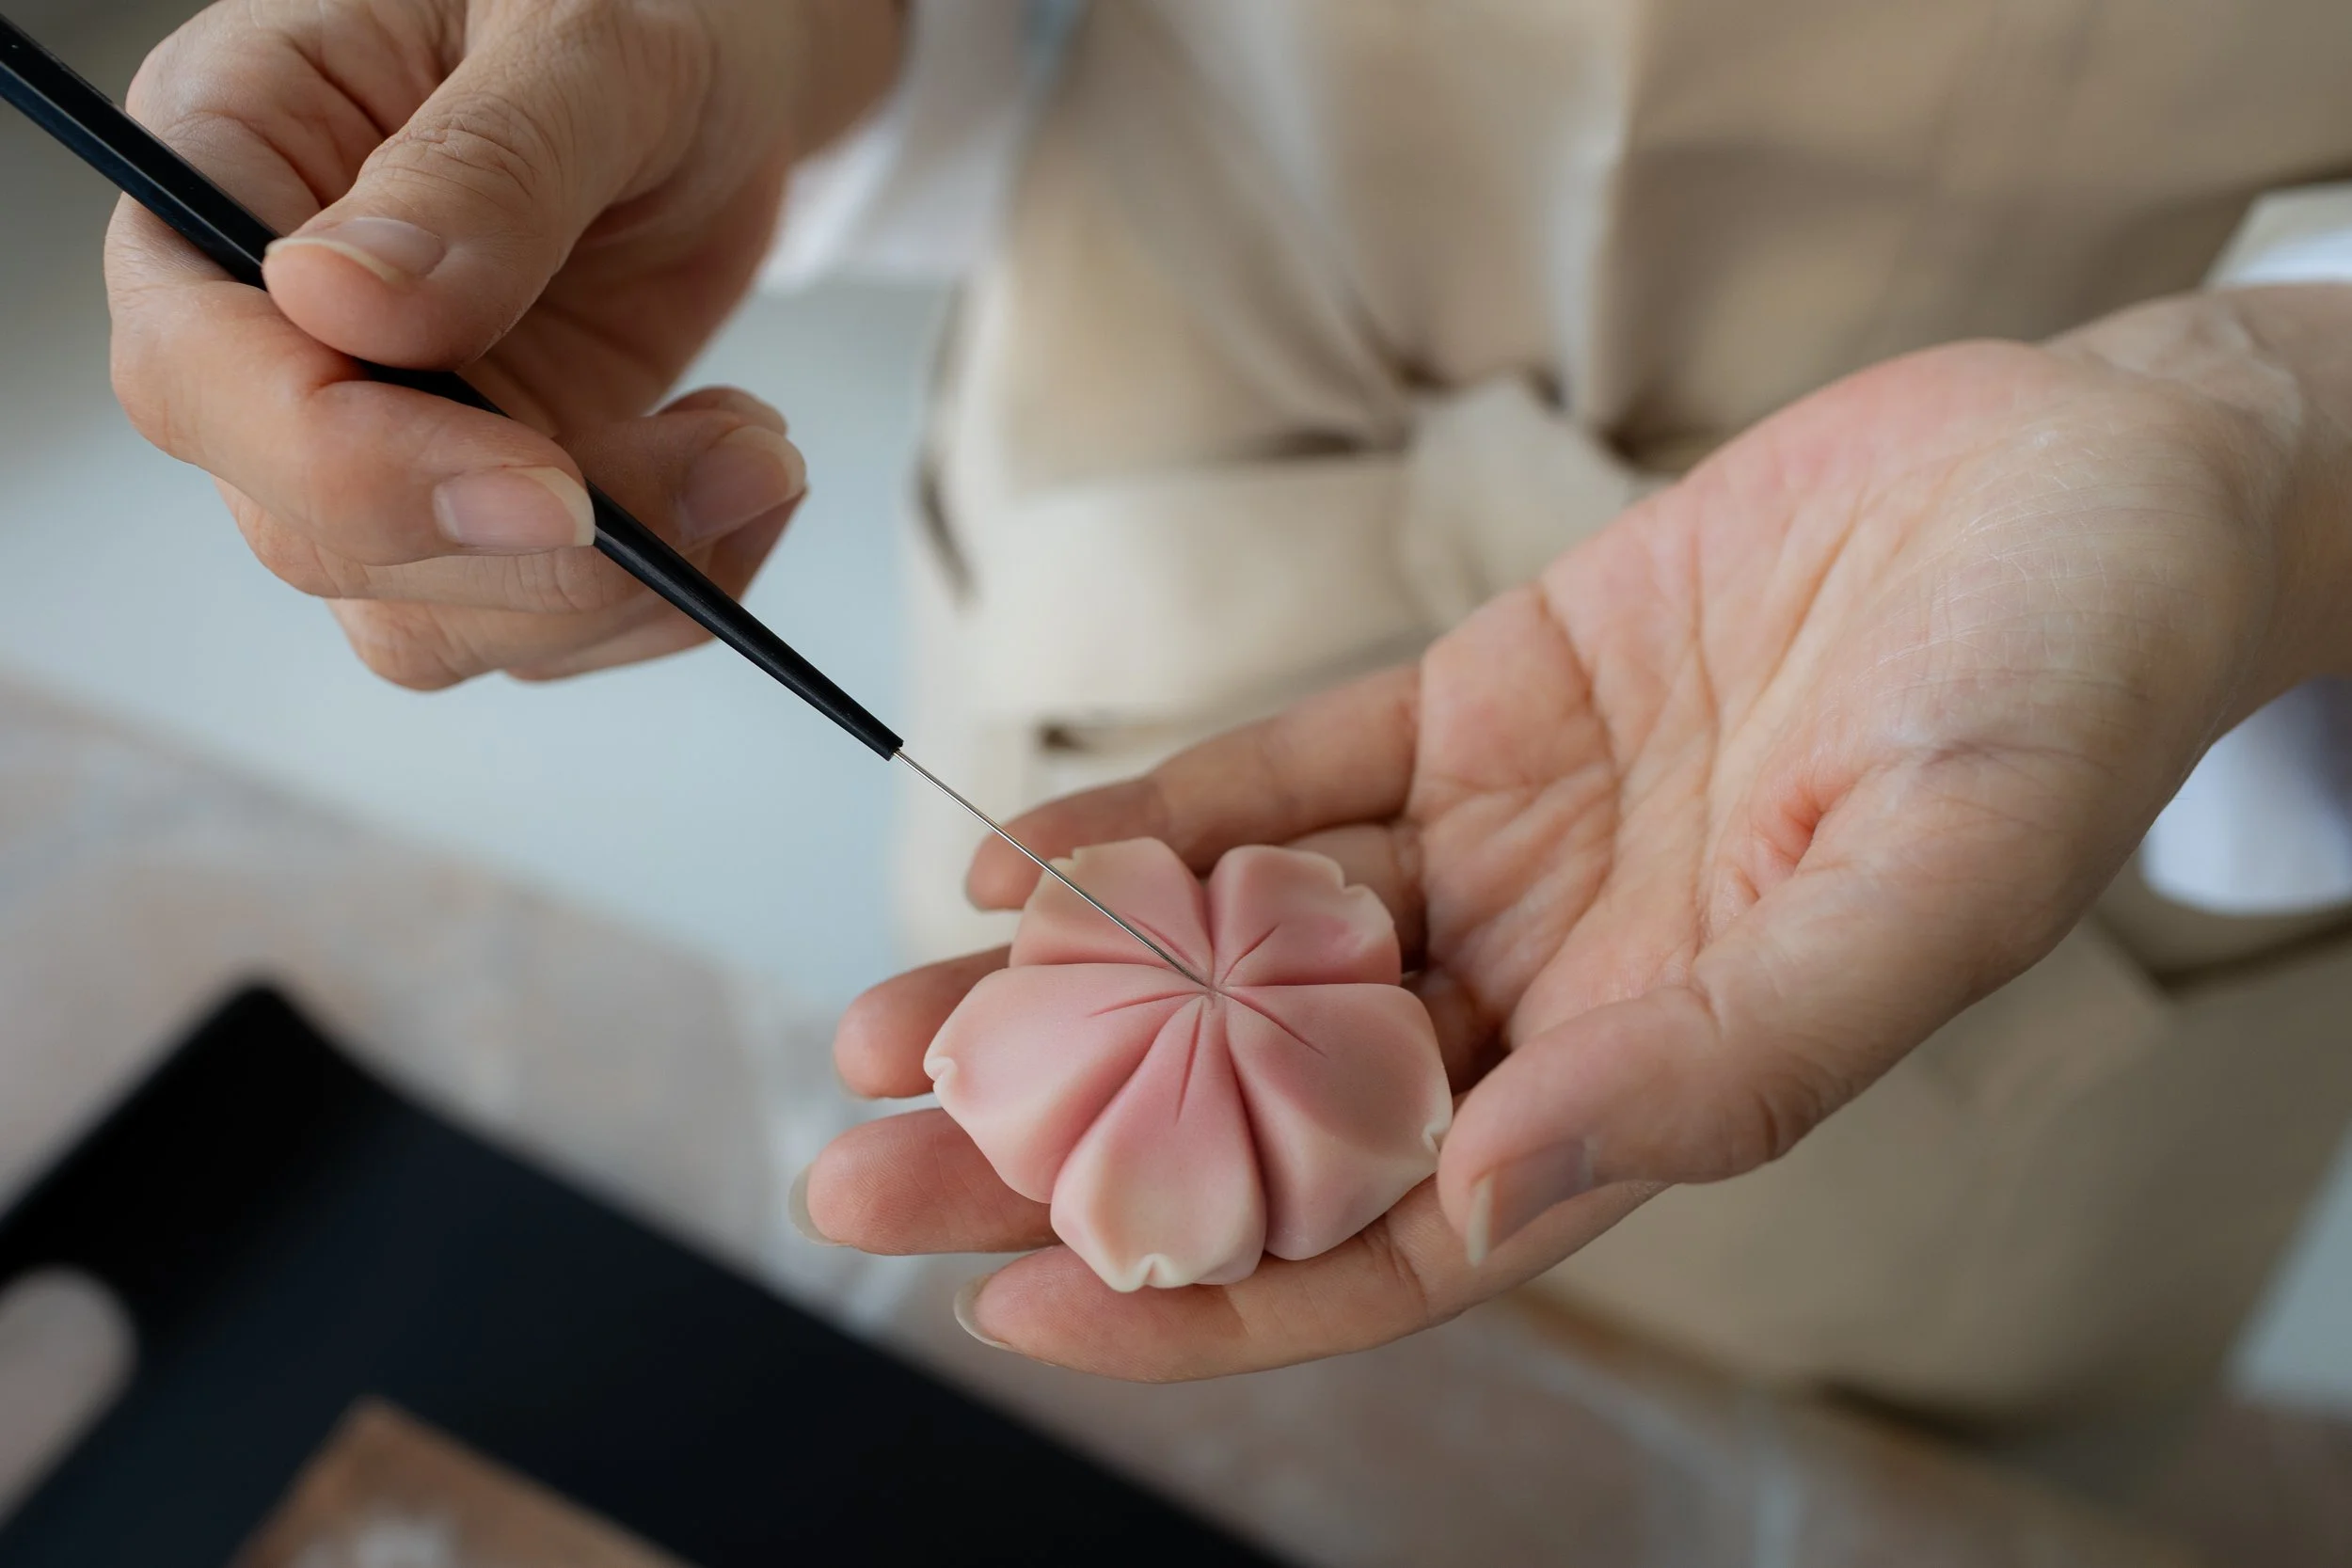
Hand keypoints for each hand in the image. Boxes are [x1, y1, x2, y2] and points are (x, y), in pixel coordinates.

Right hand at [106, 0, 899, 684]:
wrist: (709, 75)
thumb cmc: (622, 7)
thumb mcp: (579, 40)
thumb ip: (482, 169)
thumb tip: (342, 301)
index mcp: (223, 170)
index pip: (203, 376)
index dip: (362, 466)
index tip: (556, 486)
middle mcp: (262, 335)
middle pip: (312, 534)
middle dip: (540, 549)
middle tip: (739, 459)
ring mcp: (370, 440)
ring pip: (425, 621)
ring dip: (620, 591)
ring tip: (762, 453)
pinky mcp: (477, 509)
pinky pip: (537, 627)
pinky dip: (663, 595)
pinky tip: (746, 475)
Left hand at [802, 293, 2351, 1379]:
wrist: (2082, 484)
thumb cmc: (2060, 696)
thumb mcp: (1928, 889)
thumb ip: (1722, 1059)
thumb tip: (1501, 1190)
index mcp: (1657, 1079)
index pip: (1398, 1242)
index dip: (1208, 1295)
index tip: (1016, 1308)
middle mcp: (1553, 987)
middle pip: (1269, 1109)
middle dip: (1067, 1150)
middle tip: (862, 1169)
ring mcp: (1501, 848)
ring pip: (1243, 954)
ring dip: (1067, 989)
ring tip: (886, 1025)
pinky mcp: (1475, 708)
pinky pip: (1286, 781)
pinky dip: (1160, 818)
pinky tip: (1022, 853)